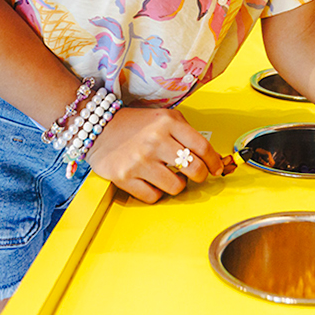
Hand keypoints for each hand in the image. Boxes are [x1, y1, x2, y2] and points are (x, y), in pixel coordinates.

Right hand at [85, 107, 224, 202]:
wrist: (98, 127)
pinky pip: (153, 197)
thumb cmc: (135, 124)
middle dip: (200, 176)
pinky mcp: (124, 177)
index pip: (202, 147)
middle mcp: (154, 140)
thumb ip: (186, 132)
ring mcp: (139, 160)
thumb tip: (210, 157)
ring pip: (176, 187)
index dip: (214, 162)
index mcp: (167, 122)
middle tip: (196, 175)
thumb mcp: (164, 117)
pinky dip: (156, 192)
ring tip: (168, 175)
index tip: (216, 169)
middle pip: (194, 170)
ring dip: (177, 184)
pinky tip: (151, 181)